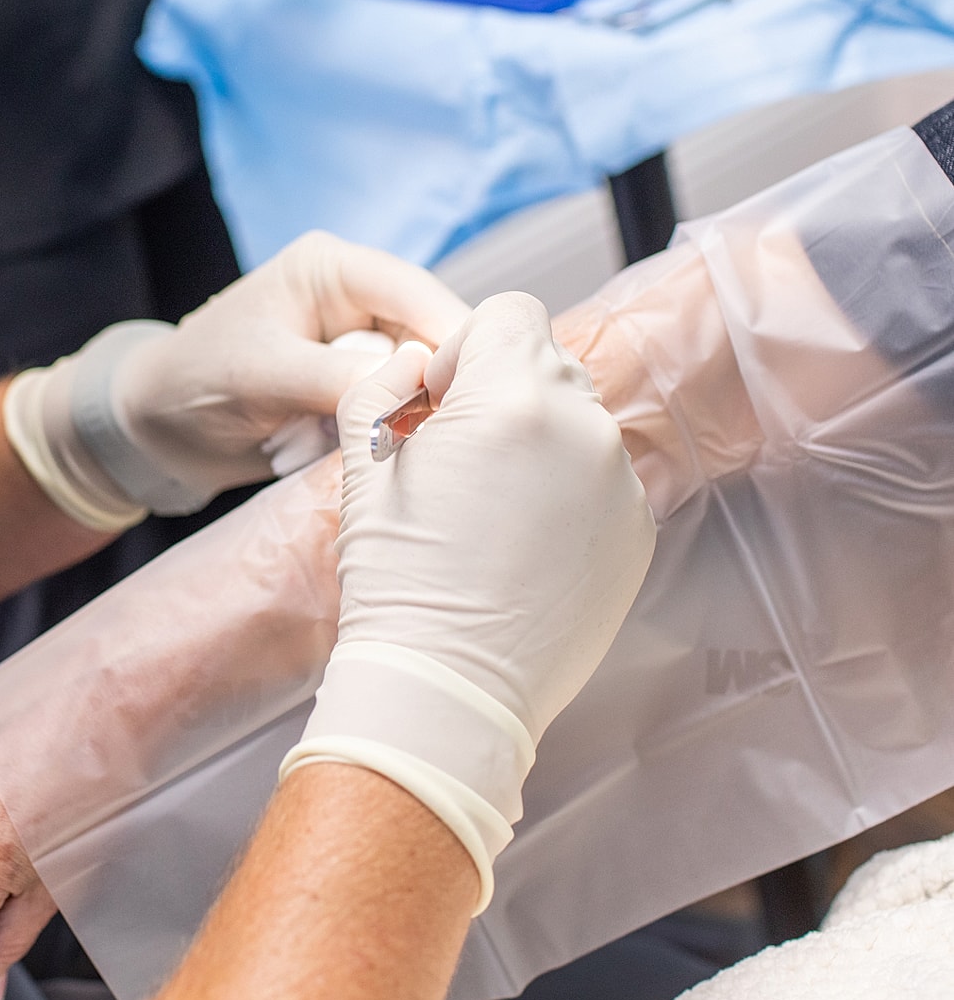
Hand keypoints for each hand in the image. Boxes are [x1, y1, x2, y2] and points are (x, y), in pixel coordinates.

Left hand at [3, 230, 470, 526]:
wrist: (154, 430)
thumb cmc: (192, 382)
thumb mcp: (261, 374)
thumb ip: (335, 378)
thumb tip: (414, 386)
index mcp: (333, 269)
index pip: (417, 291)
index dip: (456, 333)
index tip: (490, 382)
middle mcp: (358, 302)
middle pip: (434, 334)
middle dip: (449, 379)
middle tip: (473, 430)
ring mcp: (362, 350)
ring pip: (426, 378)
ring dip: (430, 413)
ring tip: (447, 451)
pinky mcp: (359, 393)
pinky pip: (403, 411)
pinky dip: (408, 435)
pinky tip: (419, 461)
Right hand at [282, 293, 655, 909]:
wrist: (448, 687)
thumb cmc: (398, 578)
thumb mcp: (363, 464)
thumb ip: (381, 382)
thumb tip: (414, 362)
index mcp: (514, 398)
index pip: (508, 312)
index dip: (460, 349)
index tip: (437, 406)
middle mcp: (584, 429)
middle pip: (546, 362)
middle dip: (498, 392)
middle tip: (455, 459)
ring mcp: (619, 484)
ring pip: (575, 421)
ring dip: (533, 440)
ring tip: (487, 509)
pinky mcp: (636, 532)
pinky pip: (599, 478)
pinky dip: (564, 492)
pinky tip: (520, 544)